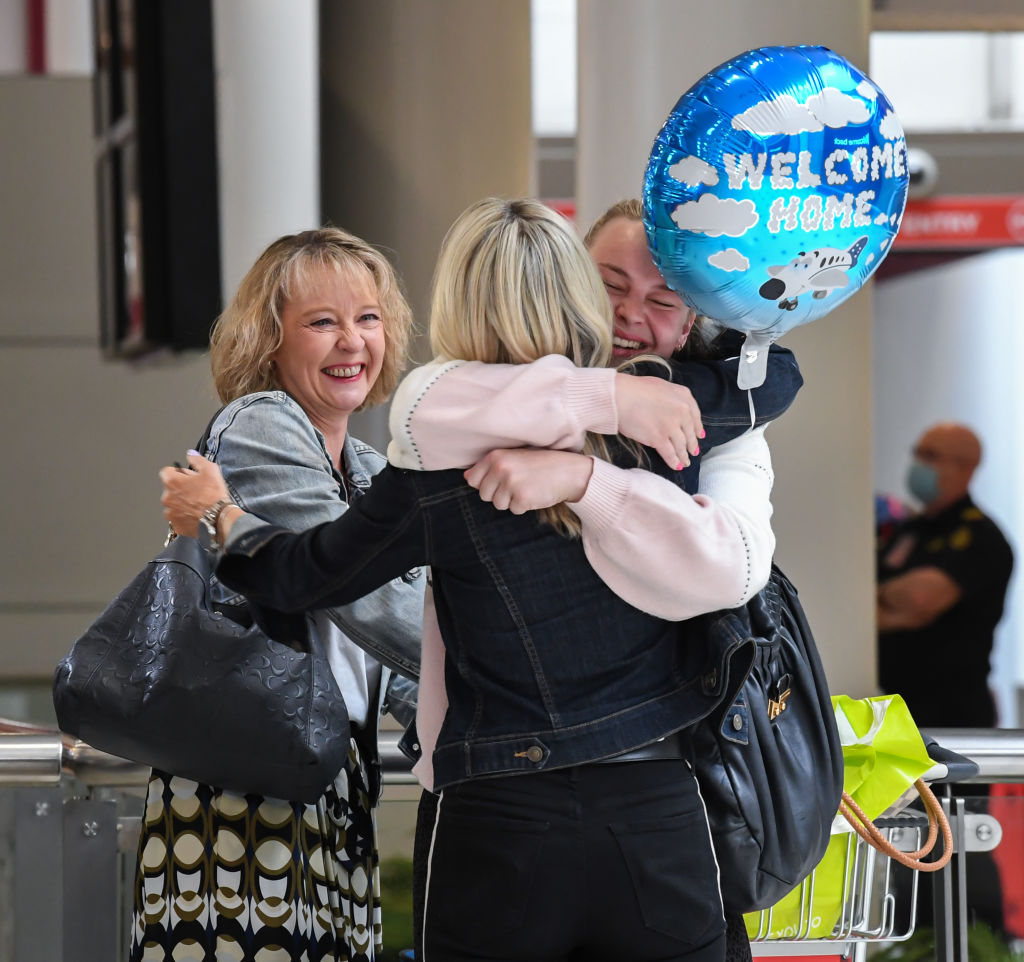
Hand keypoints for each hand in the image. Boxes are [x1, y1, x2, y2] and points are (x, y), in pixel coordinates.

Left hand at [159, 453, 230, 536]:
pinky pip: (178, 518)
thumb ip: (197, 460)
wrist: (219, 518)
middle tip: (197, 490)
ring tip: (198, 504)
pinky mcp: (176, 525)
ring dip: (182, 503)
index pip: (166, 471)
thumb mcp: (210, 470)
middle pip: (170, 489)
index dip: (178, 472)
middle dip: (180, 489)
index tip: (187, 476)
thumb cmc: (213, 495)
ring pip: (173, 504)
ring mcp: (170, 513)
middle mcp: (167, 498)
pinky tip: (197, 514)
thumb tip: (190, 454)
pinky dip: (185, 516)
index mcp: (172, 482)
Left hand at [464, 448, 593, 512]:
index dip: (486, 484)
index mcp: (495, 456)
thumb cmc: (540, 464)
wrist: (568, 470)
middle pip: (484, 495)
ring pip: (498, 504)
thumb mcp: (513, 457)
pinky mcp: (522, 498)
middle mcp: (501, 468)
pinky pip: (514, 510)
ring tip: (527, 487)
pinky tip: (534, 493)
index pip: (473, 480)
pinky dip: (524, 506)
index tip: (501, 480)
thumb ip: (489, 466)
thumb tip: (466, 477)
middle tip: (518, 484)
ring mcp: (511, 483)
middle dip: (499, 494)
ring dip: (512, 500)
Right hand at [614, 373, 703, 470]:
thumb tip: (676, 408)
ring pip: (681, 445)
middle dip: (692, 445)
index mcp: (683, 396)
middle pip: (689, 433)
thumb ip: (672, 396)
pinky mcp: (659, 439)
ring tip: (685, 463)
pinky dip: (673, 462)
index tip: (699, 436)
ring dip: (684, 456)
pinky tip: (676, 466)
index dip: (697, 428)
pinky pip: (670, 454)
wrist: (619, 396)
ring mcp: (671, 426)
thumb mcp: (661, 385)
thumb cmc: (634, 388)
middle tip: (694, 452)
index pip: (695, 416)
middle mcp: (681, 411)